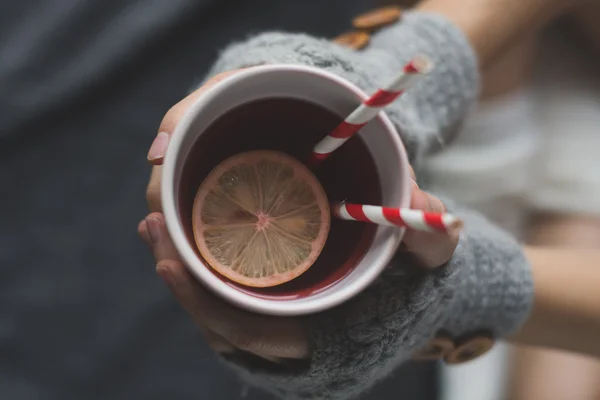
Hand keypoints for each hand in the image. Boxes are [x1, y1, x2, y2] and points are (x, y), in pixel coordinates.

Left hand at [139, 70, 459, 363]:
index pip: (254, 337)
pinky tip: (178, 229)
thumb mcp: (432, 258)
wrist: (410, 287)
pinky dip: (198, 262)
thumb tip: (430, 208)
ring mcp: (277, 315)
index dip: (209, 309)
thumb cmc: (418, 281)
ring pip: (216, 303)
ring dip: (179, 264)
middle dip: (181, 281)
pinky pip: (224, 287)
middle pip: (222, 319)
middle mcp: (291, 334)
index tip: (171, 266)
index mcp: (322, 341)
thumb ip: (431, 238)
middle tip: (150, 228)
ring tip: (152, 224)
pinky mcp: (270, 294)